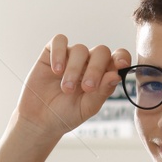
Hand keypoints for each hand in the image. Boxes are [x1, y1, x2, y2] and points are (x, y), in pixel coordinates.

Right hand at [14, 36, 131, 141]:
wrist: (39, 120)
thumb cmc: (65, 115)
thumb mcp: (86, 108)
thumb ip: (102, 92)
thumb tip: (116, 75)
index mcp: (102, 75)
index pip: (117, 58)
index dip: (121, 57)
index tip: (121, 64)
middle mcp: (88, 62)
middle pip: (101, 51)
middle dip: (96, 69)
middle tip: (87, 88)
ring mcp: (70, 57)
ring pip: (80, 49)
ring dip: (74, 70)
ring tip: (66, 89)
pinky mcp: (51, 53)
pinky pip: (59, 41)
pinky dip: (59, 53)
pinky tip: (56, 70)